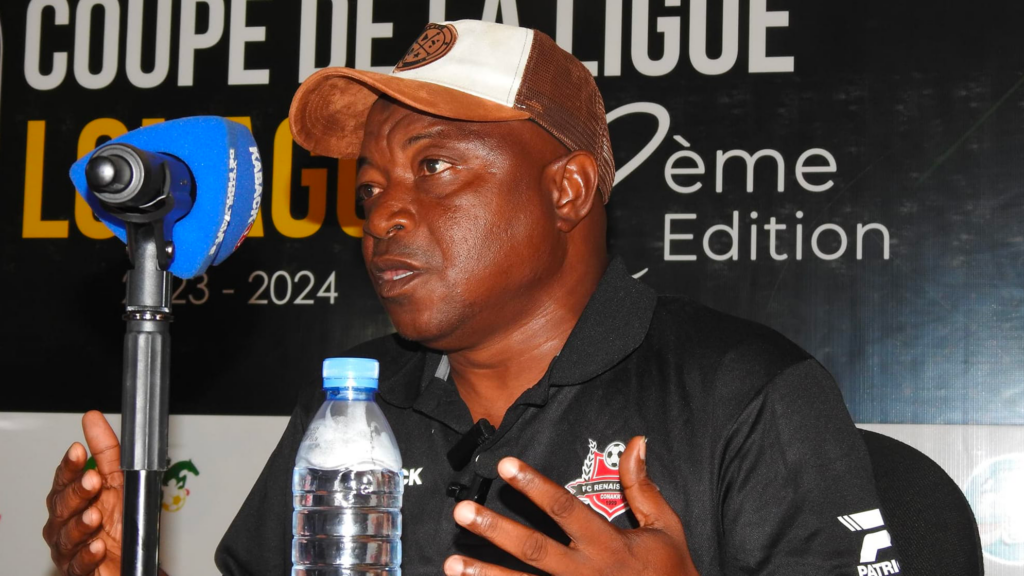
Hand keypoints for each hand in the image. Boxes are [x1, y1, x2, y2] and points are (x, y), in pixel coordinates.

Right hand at [43, 411, 124, 575]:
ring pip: (66, 535)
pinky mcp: (79, 570)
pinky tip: (99, 546)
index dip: (69, 465)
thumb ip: (107, 452)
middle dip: (76, 492)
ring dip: (81, 524)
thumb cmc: (122, 521)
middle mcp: (66, 522)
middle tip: (93, 481)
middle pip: (60, 506)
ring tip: (96, 515)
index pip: (64, 479)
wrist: (132, 559)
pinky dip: (88, 554)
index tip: (78, 451)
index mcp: (73, 498)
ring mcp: (70, 548)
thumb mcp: (120, 481)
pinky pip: (78, 564)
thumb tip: (92, 418)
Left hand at [444, 436, 698, 575]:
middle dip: (496, 530)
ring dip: (486, 575)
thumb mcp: (665, 527)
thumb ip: (642, 487)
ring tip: (452, 563)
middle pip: (535, 549)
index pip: (564, 509)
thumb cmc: (672, 572)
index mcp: (609, 545)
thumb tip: (636, 441)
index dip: (534, 485)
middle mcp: (587, 573)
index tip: (505, 464)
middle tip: (463, 512)